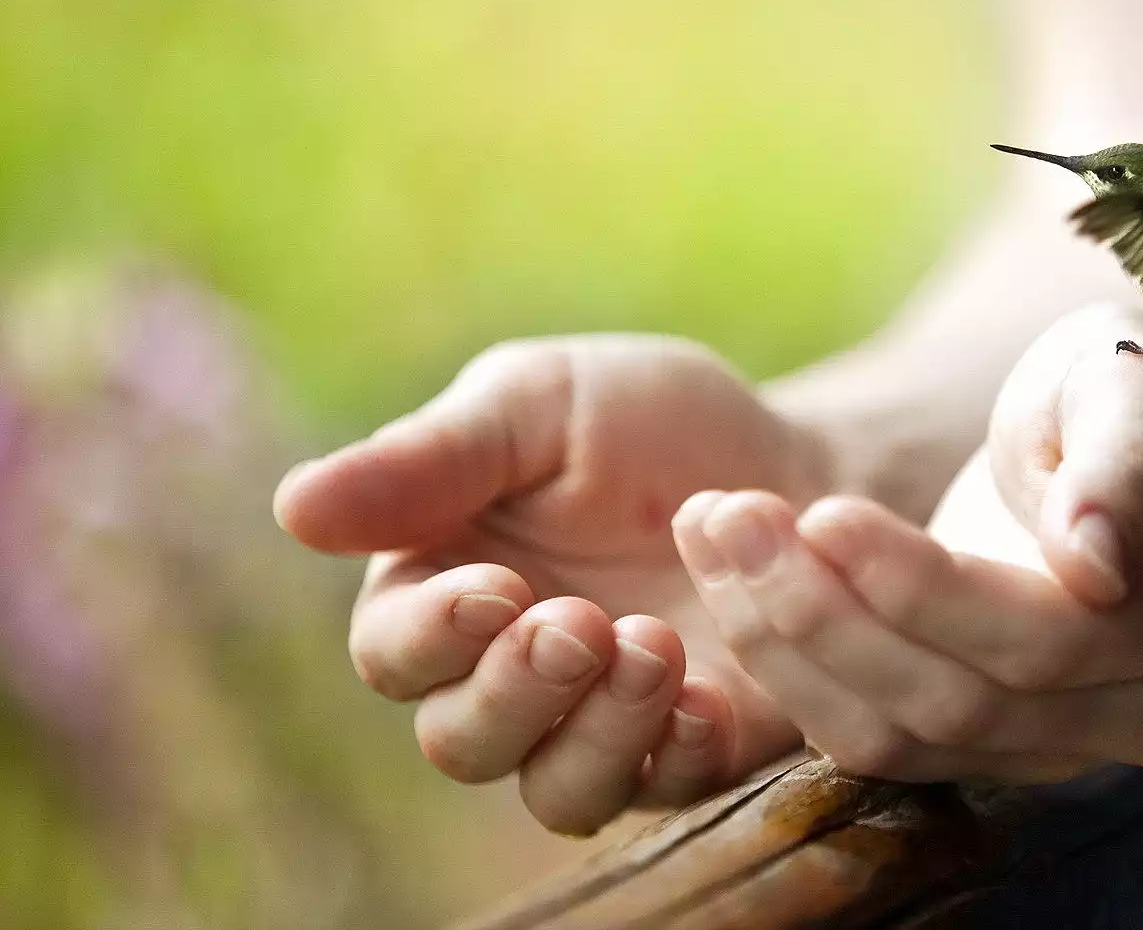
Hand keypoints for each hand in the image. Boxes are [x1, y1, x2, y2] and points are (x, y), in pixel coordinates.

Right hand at [274, 336, 828, 833]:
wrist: (797, 459)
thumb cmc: (651, 421)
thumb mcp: (539, 403)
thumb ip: (430, 459)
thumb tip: (292, 507)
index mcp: (447, 589)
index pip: (396, 651)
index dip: (432, 636)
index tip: (495, 590)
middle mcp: (512, 678)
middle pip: (463, 740)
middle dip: (514, 691)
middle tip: (579, 624)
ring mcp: (606, 725)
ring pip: (561, 790)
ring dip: (596, 732)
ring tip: (653, 646)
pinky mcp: (698, 748)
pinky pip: (666, 792)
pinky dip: (677, 754)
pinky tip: (705, 699)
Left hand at [670, 306, 1142, 782]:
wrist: (1116, 443)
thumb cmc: (1130, 394)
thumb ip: (1126, 465)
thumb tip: (1093, 564)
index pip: (1044, 640)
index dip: (925, 590)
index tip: (824, 511)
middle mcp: (1136, 716)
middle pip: (958, 703)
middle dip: (827, 614)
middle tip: (730, 518)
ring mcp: (1057, 747)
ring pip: (896, 736)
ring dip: (784, 643)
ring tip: (710, 537)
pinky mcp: (979, 748)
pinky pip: (866, 734)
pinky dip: (786, 664)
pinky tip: (728, 579)